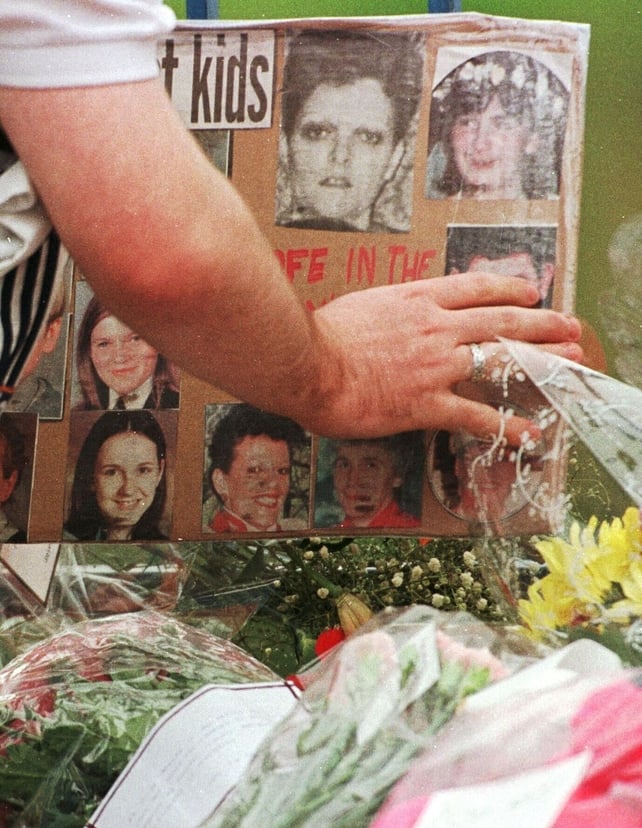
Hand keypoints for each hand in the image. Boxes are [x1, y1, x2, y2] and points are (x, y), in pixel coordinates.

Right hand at [307, 273, 582, 442]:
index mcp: (417, 300)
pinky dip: (506, 426)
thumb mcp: (362, 305)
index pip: (475, 289)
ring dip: (541, 362)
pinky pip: (477, 415)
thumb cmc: (323, 335)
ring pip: (501, 360)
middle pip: (502, 321)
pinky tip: (529, 433)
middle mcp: (436, 328)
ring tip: (571, 364)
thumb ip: (389, 310)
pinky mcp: (427, 403)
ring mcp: (436, 365)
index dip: (508, 289)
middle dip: (543, 323)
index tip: (529, 292)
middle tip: (570, 326)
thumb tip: (393, 317)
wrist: (307, 364)